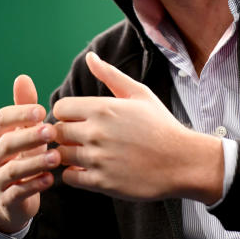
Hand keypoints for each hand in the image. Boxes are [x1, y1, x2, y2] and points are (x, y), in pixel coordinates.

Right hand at [0, 74, 58, 233]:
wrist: (11, 196)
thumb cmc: (22, 154)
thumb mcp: (23, 130)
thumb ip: (24, 106)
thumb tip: (22, 77)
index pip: (1, 120)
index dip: (19, 114)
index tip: (41, 111)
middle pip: (6, 144)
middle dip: (28, 137)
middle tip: (51, 131)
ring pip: (13, 170)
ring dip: (34, 163)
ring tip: (56, 157)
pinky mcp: (7, 199)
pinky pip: (18, 192)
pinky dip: (33, 186)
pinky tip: (50, 180)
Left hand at [52, 52, 223, 203]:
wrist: (182, 161)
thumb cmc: (161, 125)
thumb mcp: (139, 94)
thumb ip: (110, 75)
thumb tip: (90, 56)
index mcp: (103, 108)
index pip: (60, 108)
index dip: (67, 114)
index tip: (80, 120)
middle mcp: (96, 132)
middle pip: (57, 132)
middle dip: (66, 135)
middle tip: (82, 139)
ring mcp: (98, 158)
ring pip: (60, 156)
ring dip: (70, 155)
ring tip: (87, 154)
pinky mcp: (101, 182)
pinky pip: (69, 178)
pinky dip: (75, 174)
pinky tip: (91, 170)